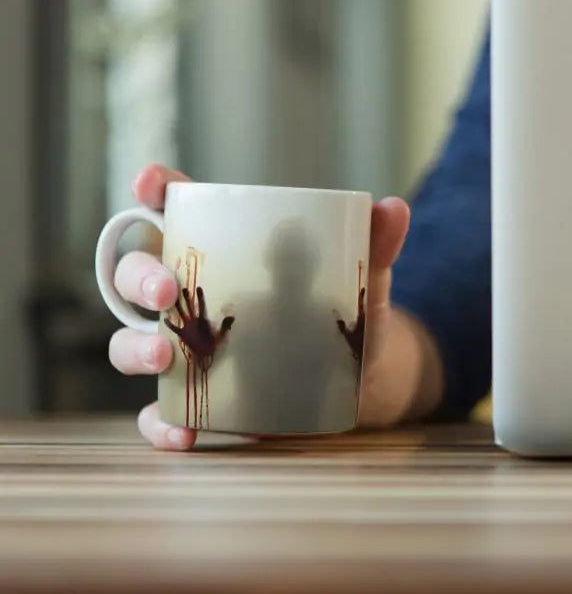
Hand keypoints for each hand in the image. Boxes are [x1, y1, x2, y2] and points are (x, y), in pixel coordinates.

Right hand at [108, 163, 420, 448]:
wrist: (360, 381)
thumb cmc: (348, 316)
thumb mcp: (362, 280)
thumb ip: (375, 246)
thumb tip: (393, 208)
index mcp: (226, 253)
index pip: (179, 212)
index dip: (155, 192)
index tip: (148, 182)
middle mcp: (197, 298)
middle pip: (139, 274)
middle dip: (141, 275)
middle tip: (167, 289)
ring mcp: (192, 350)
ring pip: (133, 341)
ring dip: (136, 348)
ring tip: (164, 358)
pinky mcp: (202, 400)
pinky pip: (163, 412)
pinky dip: (161, 423)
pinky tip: (183, 433)